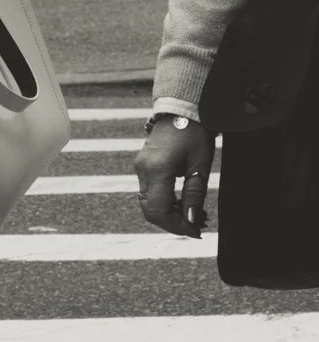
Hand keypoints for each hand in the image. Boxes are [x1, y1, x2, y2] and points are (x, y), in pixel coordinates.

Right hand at [134, 119, 215, 236]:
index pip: (159, 210)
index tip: (196, 231)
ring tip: (193, 213)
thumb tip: (191, 221)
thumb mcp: (200, 166)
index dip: (176, 226)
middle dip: (173, 222)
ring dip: (169, 214)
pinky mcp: (142, 167)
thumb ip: (194, 195)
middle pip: (150, 211)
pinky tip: (182, 202)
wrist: (181, 110)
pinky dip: (164, 203)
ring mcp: (140, 169)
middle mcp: (143, 171)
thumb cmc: (195, 134)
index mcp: (157, 170)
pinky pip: (149, 193)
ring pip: (148, 204)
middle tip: (197, 225)